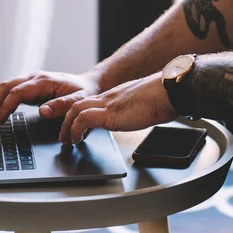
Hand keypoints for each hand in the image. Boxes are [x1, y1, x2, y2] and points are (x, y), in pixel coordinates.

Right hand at [0, 71, 101, 123]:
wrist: (89, 84)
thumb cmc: (85, 92)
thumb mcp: (79, 101)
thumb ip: (62, 106)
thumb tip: (42, 111)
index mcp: (44, 81)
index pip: (17, 92)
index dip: (5, 106)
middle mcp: (35, 78)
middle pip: (6, 87)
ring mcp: (31, 82)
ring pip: (5, 87)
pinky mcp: (30, 87)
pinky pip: (10, 91)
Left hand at [59, 72, 178, 144]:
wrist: (167, 91)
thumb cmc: (162, 98)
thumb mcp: (144, 105)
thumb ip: (137, 111)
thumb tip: (143, 116)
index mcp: (115, 97)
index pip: (90, 103)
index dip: (79, 116)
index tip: (77, 129)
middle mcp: (108, 98)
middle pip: (77, 105)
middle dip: (67, 122)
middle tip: (64, 137)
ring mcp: (107, 104)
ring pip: (75, 110)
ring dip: (68, 127)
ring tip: (67, 141)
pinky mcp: (109, 113)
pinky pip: (83, 119)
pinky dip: (76, 129)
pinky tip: (78, 140)